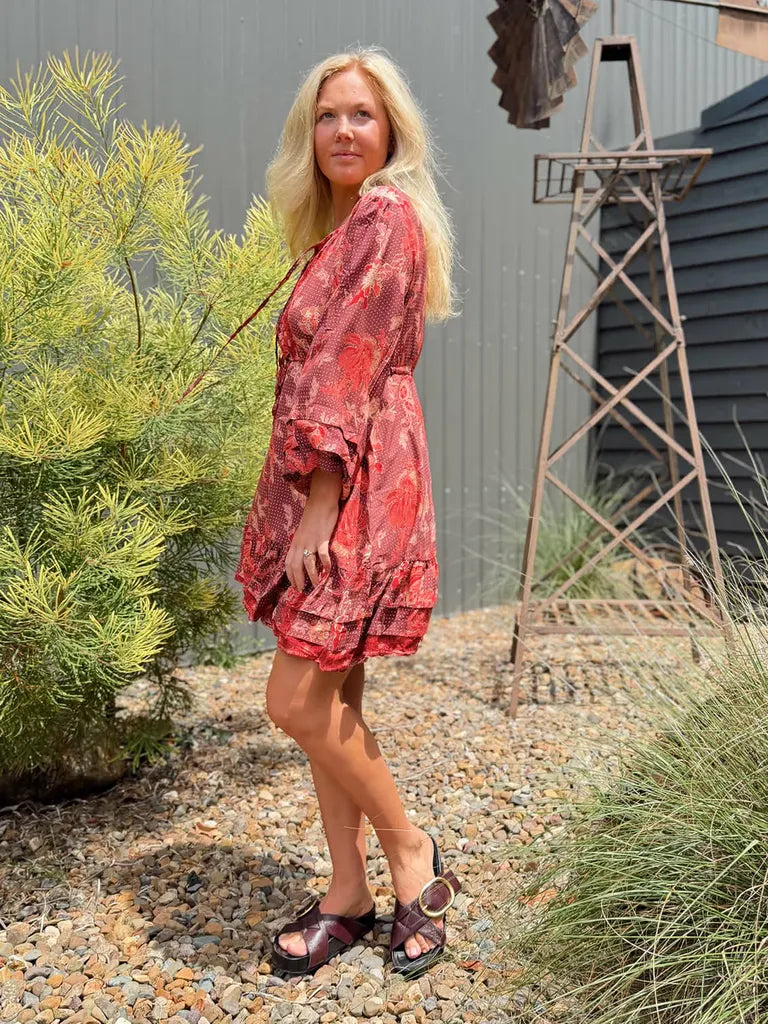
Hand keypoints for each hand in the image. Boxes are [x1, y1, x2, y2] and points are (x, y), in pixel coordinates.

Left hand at [285, 471, 341, 590]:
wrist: (321, 500)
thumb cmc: (314, 515)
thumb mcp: (305, 531)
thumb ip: (304, 542)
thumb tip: (307, 555)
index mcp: (295, 542)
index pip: (288, 563)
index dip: (290, 576)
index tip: (294, 585)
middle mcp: (300, 543)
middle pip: (295, 566)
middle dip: (297, 580)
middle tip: (302, 590)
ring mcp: (311, 541)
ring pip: (308, 563)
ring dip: (312, 576)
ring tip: (315, 584)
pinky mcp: (322, 538)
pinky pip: (322, 555)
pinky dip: (325, 564)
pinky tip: (328, 570)